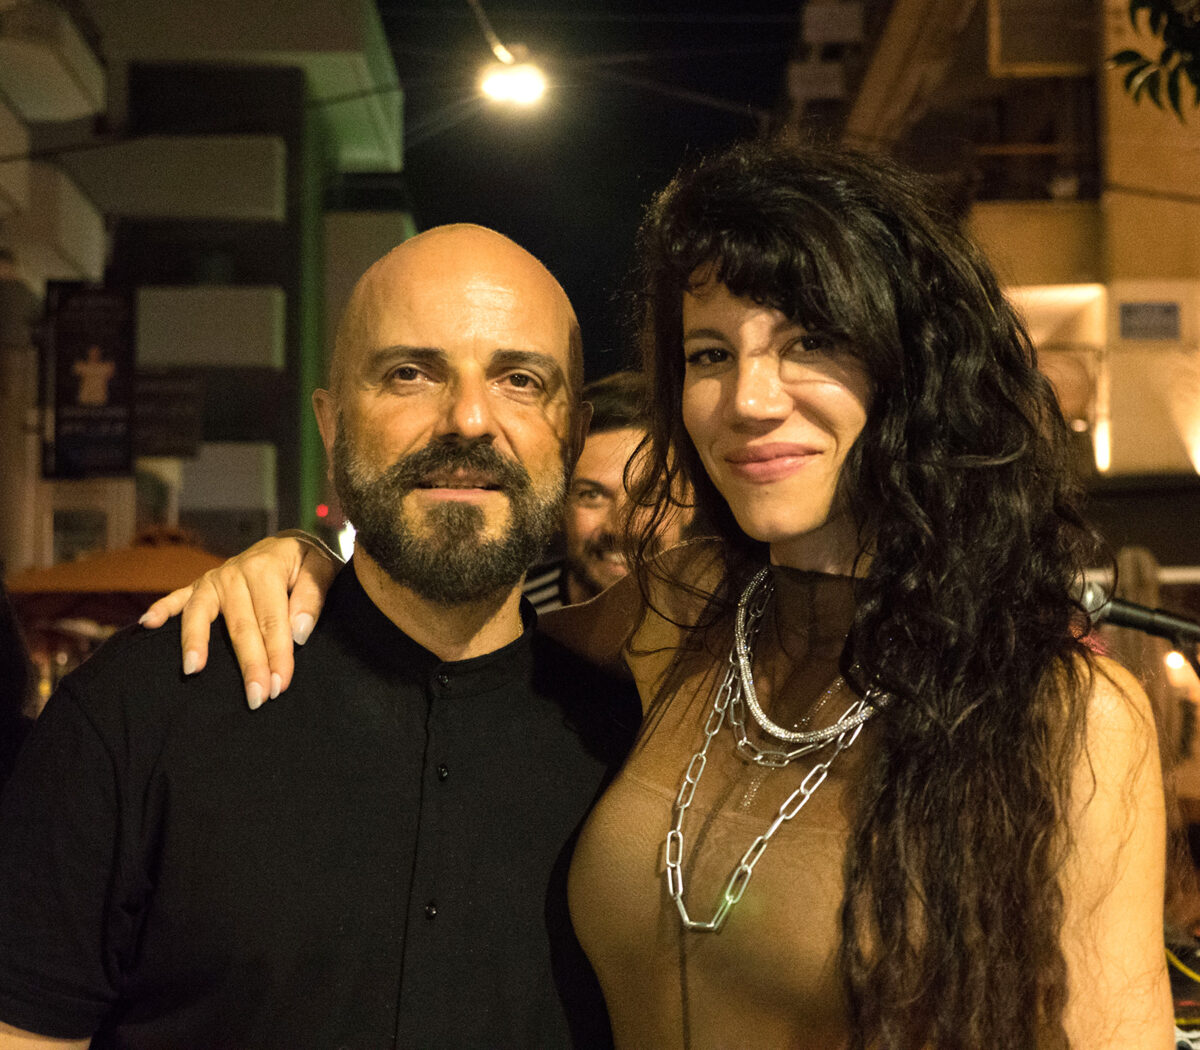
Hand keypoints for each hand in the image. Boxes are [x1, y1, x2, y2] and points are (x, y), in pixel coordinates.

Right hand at [139, 531, 340, 707]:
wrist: (290, 544)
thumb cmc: (308, 563)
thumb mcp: (323, 569)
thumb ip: (312, 598)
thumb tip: (299, 632)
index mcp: (267, 567)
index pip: (274, 620)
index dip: (278, 654)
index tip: (280, 685)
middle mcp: (235, 572)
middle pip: (241, 625)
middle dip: (249, 664)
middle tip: (256, 698)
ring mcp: (214, 578)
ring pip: (202, 614)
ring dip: (197, 642)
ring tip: (193, 670)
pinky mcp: (201, 585)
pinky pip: (177, 597)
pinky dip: (162, 608)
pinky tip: (147, 624)